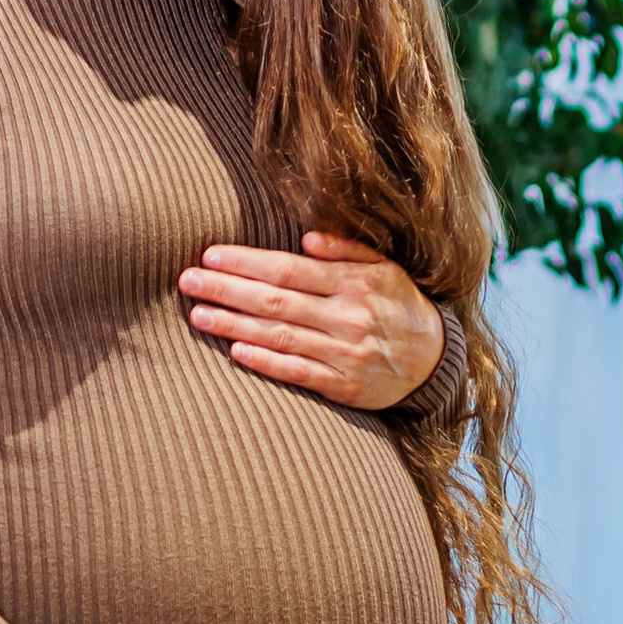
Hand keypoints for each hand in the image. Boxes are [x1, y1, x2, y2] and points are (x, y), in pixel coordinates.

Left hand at [179, 231, 446, 411]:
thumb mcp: (384, 269)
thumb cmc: (399, 306)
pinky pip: (298, 372)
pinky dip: (265, 361)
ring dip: (234, 325)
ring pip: (280, 336)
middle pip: (276, 301)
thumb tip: (307, 237)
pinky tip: (235, 351)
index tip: (211, 256)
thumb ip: (347, 250)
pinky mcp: (342, 386)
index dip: (247, 262)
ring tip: (198, 315)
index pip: (289, 270)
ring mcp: (344, 353)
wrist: (434, 362)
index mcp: (354, 283)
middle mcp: (347, 317)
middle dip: (227, 289)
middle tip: (187, 281)